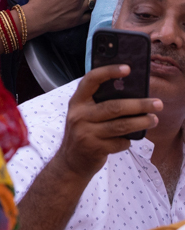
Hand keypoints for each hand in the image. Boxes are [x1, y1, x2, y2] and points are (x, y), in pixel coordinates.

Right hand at [52, 63, 160, 181]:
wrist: (71, 160)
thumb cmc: (84, 131)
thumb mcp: (84, 114)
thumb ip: (99, 103)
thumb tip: (131, 94)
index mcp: (77, 101)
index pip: (91, 80)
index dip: (109, 72)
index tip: (128, 68)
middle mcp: (79, 115)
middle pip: (114, 106)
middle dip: (139, 104)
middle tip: (157, 103)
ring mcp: (85, 132)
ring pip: (121, 125)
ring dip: (141, 122)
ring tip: (154, 119)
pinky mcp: (94, 148)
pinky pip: (119, 142)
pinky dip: (128, 141)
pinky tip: (128, 140)